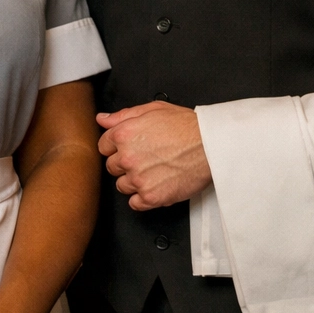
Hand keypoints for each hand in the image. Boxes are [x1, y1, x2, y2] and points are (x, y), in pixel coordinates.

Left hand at [97, 101, 211, 210]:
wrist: (210, 145)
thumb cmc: (187, 126)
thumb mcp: (154, 109)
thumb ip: (123, 115)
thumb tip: (103, 119)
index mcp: (124, 134)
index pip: (103, 146)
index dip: (117, 146)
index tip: (129, 148)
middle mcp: (127, 157)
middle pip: (112, 167)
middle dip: (125, 163)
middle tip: (146, 158)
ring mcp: (138, 179)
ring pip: (122, 186)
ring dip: (134, 181)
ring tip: (154, 171)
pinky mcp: (151, 197)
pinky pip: (134, 203)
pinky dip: (143, 198)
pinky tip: (155, 185)